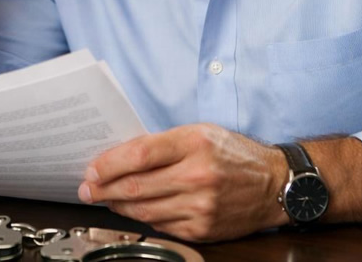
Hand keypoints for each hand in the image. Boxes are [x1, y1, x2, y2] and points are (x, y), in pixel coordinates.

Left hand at [77, 123, 288, 242]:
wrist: (274, 184)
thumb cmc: (234, 154)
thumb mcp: (200, 133)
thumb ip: (162, 143)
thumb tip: (120, 157)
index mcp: (195, 143)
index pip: (140, 155)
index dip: (109, 164)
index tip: (92, 169)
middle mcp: (198, 175)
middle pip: (136, 187)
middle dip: (104, 189)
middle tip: (87, 189)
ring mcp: (201, 206)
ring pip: (144, 210)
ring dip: (118, 206)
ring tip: (106, 199)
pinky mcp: (202, 229)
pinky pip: (160, 225)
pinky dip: (143, 217)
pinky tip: (135, 210)